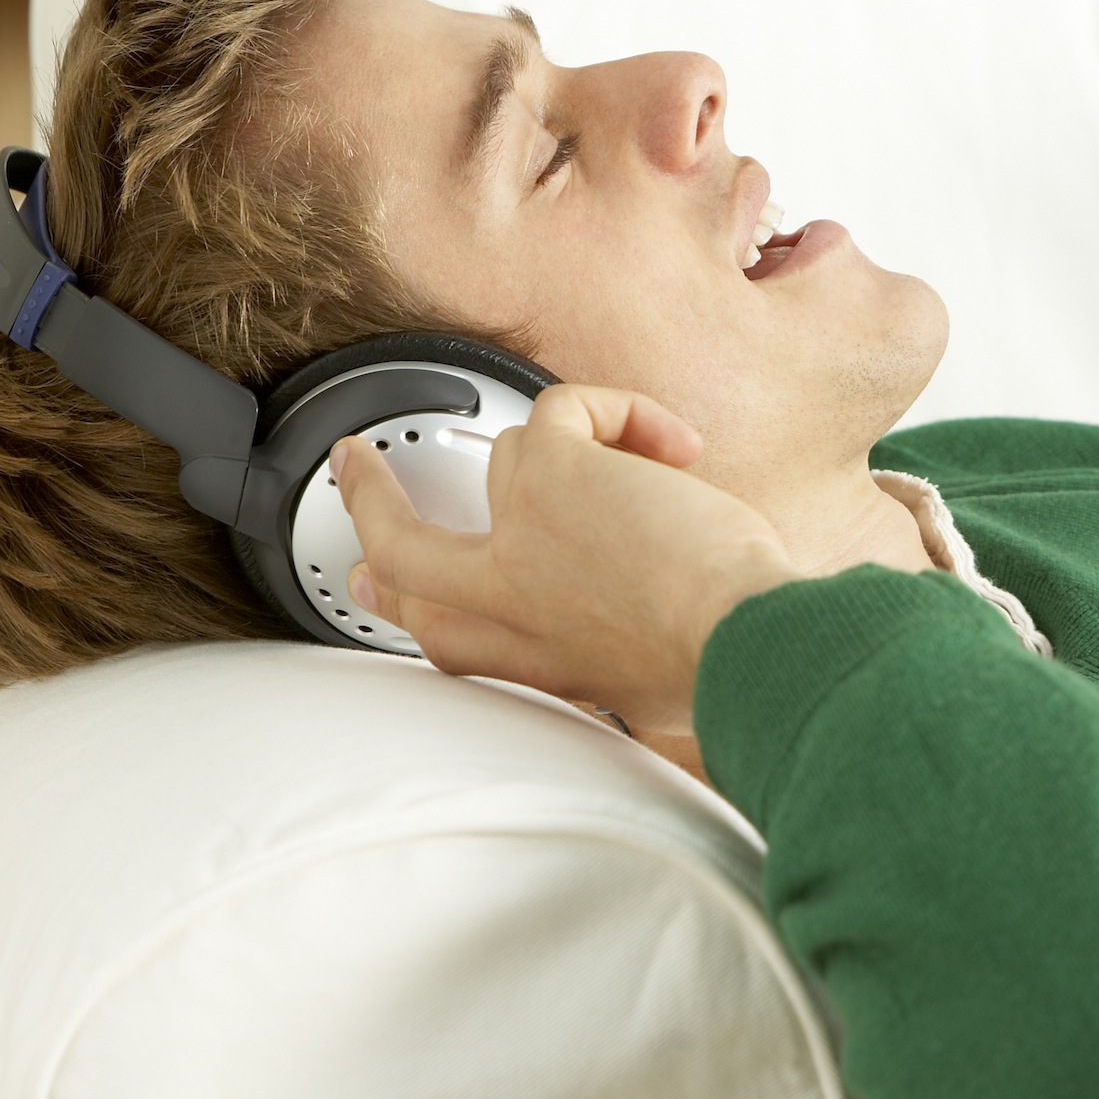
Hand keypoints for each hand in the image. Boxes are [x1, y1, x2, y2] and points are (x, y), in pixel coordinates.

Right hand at [333, 384, 792, 766]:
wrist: (742, 652)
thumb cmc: (723, 671)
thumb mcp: (650, 690)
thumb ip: (617, 659)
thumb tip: (640, 637)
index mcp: (532, 658)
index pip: (441, 628)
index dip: (403, 598)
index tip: (377, 577)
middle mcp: (506, 601)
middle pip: (398, 549)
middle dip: (366, 501)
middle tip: (357, 463)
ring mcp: (513, 536)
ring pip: (508, 454)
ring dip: (585, 443)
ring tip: (661, 467)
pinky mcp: (546, 474)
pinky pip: (560, 408)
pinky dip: (621, 410)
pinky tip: (676, 446)